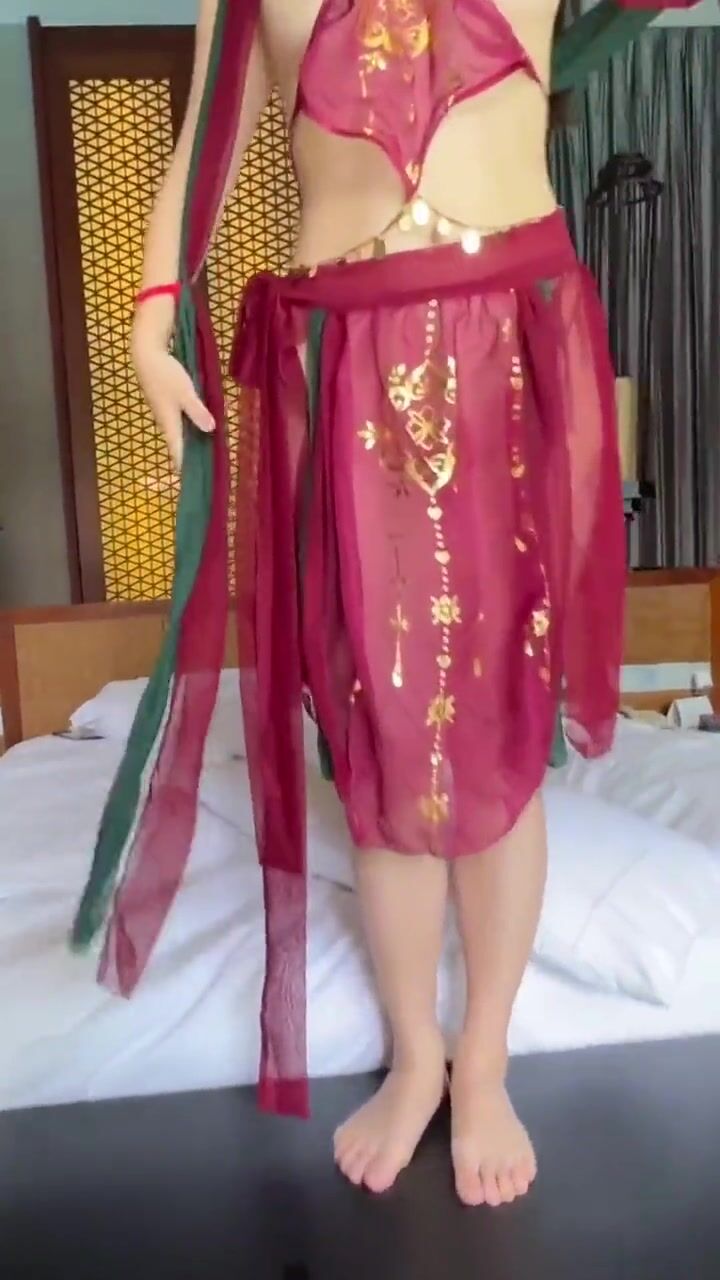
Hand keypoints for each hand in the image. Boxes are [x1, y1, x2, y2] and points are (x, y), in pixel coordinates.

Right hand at [132, 336, 214, 471]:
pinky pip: (179, 422)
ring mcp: (164, 413)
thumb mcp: (185, 392)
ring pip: (179, 433)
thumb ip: (197, 411)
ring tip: (206, 452)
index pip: (177, 451)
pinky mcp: (165, 403)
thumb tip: (210, 430)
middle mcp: (166, 422)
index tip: (193, 481)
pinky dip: (189, 428)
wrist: (146, 355)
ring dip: (191, 442)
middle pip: (178, 445)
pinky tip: (199, 428)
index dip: (184, 467)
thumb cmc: (165, 374)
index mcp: (170, 423)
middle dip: (190, 457)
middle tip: (205, 470)